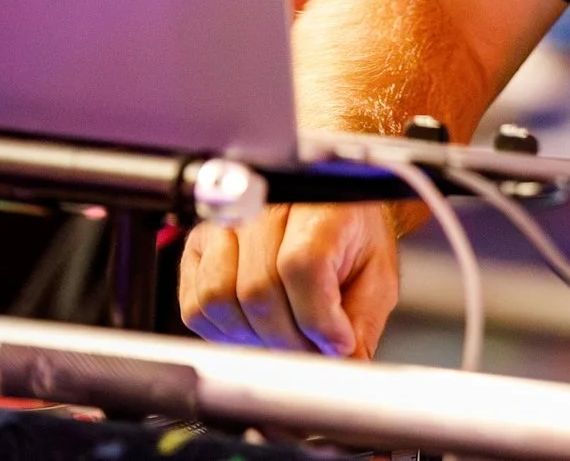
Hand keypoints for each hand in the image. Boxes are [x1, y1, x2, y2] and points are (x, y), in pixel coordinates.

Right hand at [180, 201, 400, 359]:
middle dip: (288, 339)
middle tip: (311, 351)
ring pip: (220, 299)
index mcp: (318, 205)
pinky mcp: (198, 246)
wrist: (326, 211)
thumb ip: (362, 320)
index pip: (301, 265)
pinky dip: (223, 331)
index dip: (317, 318)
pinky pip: (195, 306)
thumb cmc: (350, 237)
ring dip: (253, 337)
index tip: (337, 344)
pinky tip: (253, 329)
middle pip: (258, 290)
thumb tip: (348, 364)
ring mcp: (225, 224)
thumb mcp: (374, 275)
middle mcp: (264, 207)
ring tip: (283, 339)